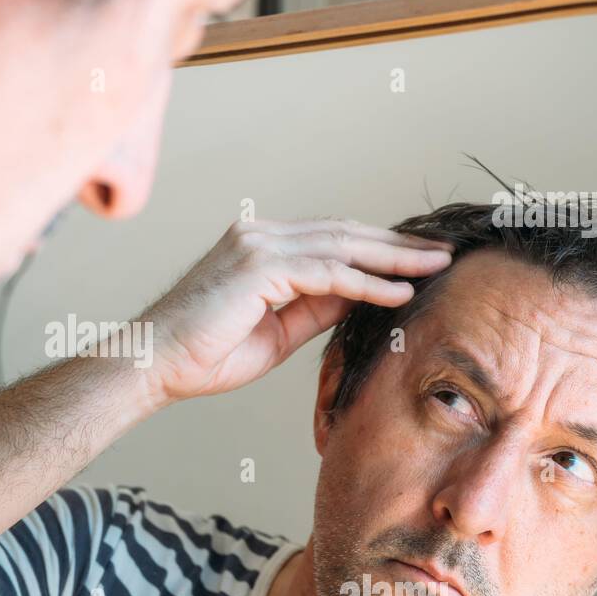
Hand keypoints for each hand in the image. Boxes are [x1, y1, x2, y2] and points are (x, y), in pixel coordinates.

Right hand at [134, 218, 452, 405]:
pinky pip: (328, 273)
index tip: (417, 261)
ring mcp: (258, 245)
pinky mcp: (260, 266)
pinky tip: (400, 292)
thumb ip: (315, 308)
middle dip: (397, 244)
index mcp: (259, 245)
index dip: (377, 247)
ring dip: (394, 258)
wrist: (154, 363)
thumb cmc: (203, 354)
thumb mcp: (276, 331)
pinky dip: (368, 283)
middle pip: (344, 232)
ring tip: (435, 267)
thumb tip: (361, 296)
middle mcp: (258, 234)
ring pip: (342, 246)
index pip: (331, 238)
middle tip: (442, 254)